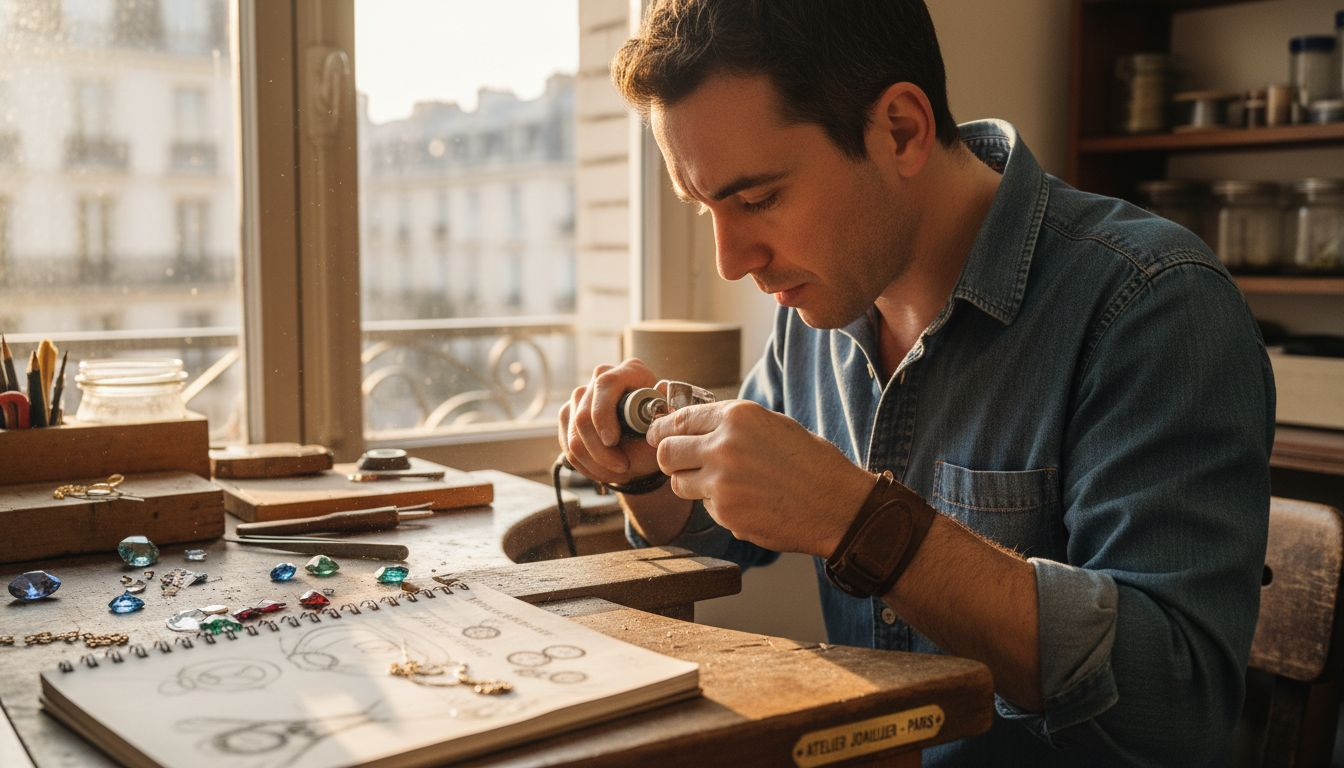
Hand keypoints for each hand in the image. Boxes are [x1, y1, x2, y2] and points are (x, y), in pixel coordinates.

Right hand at [558, 358, 661, 485]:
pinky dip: (585, 465)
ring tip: (618, 474)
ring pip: (574, 435)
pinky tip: (603, 471)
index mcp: (631, 371)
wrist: (644, 450)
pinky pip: (568, 444)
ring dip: (595, 463)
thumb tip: (660, 388)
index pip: (606, 385)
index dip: (604, 415)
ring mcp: (582, 395)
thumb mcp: (665, 430)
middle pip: (584, 415)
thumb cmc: (657, 437)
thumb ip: (663, 415)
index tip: (612, 442)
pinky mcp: (569, 413)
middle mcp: (602, 377)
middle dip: (601, 451)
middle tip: (623, 468)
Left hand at [646, 400, 874, 557]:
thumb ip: (732, 423)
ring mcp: (721, 482)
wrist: (838, 505)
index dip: (662, 429)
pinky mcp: (725, 513)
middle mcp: (723, 445)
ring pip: (678, 483)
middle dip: (670, 459)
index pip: (678, 419)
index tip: (658, 436)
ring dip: (691, 485)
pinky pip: (704, 507)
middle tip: (680, 464)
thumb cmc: (812, 463)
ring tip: (723, 485)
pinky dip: (717, 506)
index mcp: (737, 416)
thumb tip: (694, 423)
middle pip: (666, 452)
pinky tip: (746, 502)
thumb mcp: (773, 425)